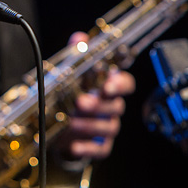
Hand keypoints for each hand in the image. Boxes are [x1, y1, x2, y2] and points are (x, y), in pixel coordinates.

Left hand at [58, 31, 135, 160]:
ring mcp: (107, 127)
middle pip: (116, 106)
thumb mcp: (71, 73)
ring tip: (71, 123)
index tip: (108, 85)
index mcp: (109, 87)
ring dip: (90, 125)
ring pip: (109, 128)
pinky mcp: (100, 146)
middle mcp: (112, 107)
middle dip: (100, 105)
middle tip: (81, 103)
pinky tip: (73, 146)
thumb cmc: (72, 93)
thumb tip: (79, 38)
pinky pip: (100, 149)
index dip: (120, 84)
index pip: (126, 83)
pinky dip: (87, 148)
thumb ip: (77, 55)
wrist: (61, 125)